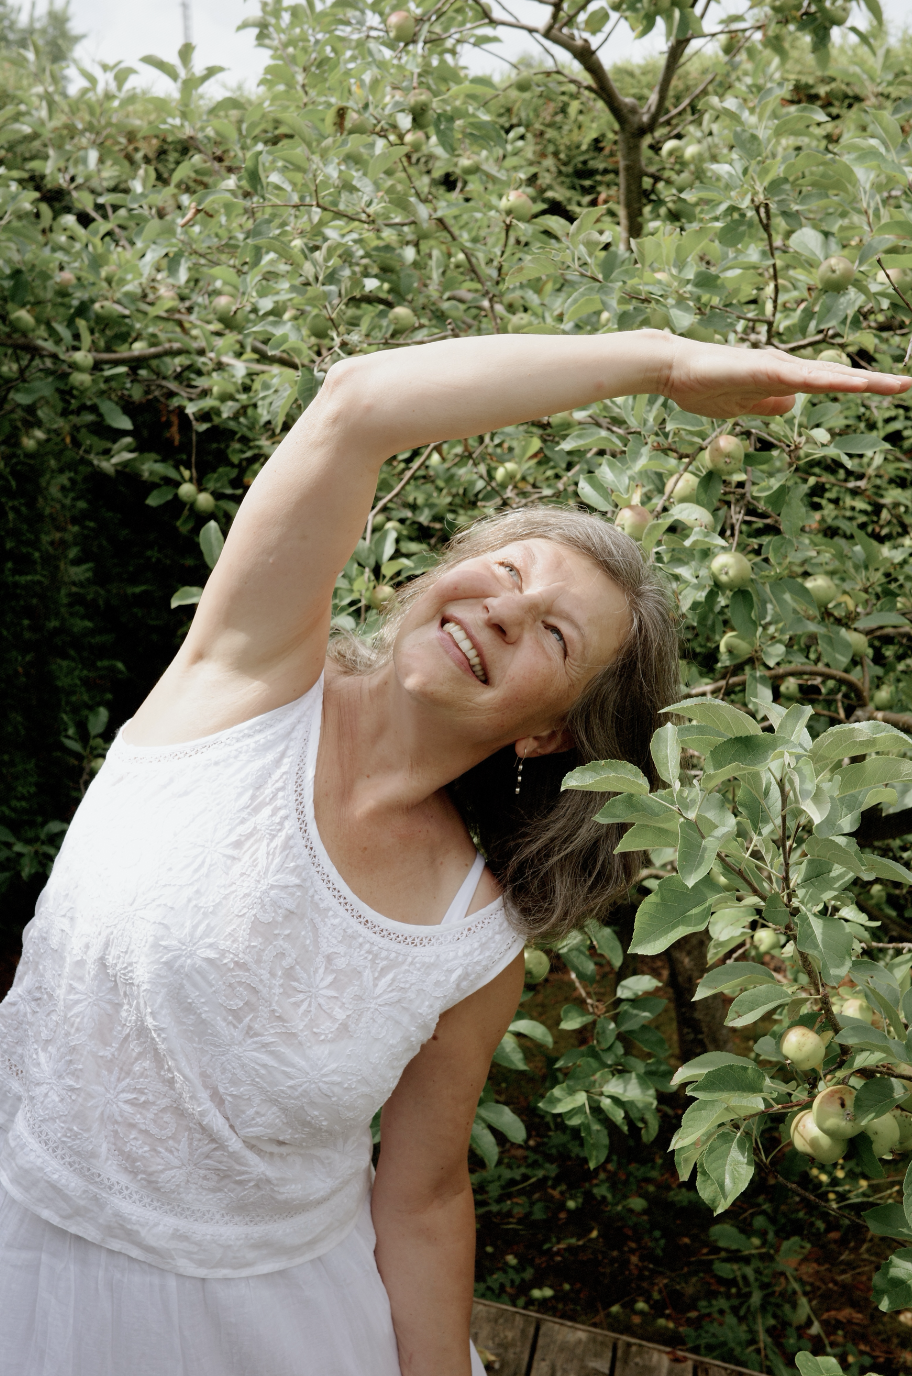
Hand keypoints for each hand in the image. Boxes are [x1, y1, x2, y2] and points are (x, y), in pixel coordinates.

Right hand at [657, 337, 909, 418]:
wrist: (672, 368)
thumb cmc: (701, 385)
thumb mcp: (742, 404)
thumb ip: (768, 404)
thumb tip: (791, 405)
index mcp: (782, 378)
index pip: (829, 383)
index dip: (860, 386)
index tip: (891, 389)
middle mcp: (786, 367)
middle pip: (837, 376)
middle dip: (874, 382)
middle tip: (909, 385)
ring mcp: (776, 366)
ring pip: (827, 376)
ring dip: (860, 381)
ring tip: (894, 385)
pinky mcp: (764, 369)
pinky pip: (802, 377)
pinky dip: (827, 381)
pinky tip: (849, 384)